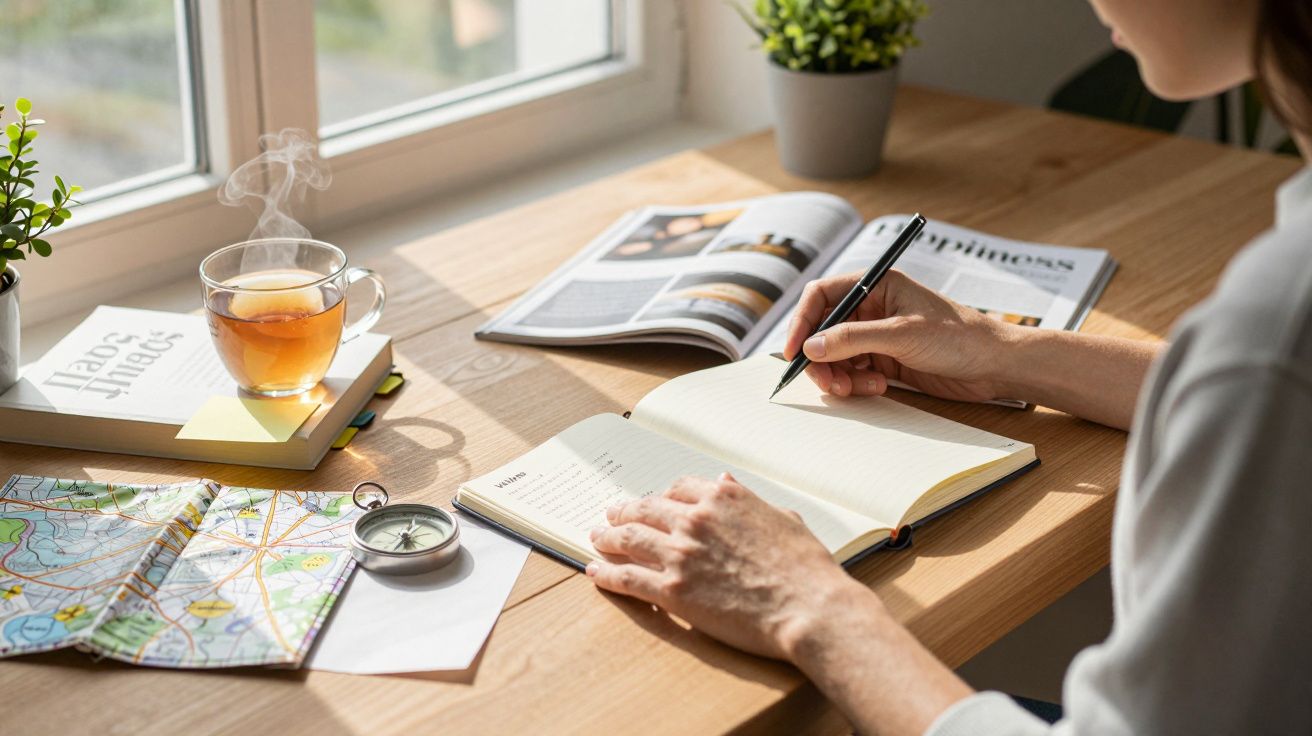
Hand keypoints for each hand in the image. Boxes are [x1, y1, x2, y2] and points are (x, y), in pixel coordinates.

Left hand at [587, 473, 871, 661]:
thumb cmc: (806, 567)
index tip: (651, 502)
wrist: (809, 607)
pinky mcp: (672, 590)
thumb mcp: (782, 517)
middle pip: (645, 509)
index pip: (677, 489)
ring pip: (629, 539)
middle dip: (624, 511)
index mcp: (724, 498)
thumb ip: (748, 499)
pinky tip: (595, 572)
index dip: (659, 496)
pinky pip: (628, 578)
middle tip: (611, 515)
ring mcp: (681, 554)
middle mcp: (696, 519)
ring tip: (597, 538)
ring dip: (607, 537)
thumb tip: (724, 481)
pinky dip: (607, 574)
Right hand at [783, 270, 1015, 402]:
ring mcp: (877, 334)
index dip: (802, 322)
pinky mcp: (885, 359)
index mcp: (876, 285)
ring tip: (856, 388)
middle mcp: (872, 307)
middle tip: (828, 383)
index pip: (822, 296)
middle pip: (824, 330)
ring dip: (839, 374)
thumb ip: (854, 338)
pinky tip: (877, 386)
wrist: (995, 365)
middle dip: (821, 358)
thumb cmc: (959, 336)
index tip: (793, 351)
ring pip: (836, 355)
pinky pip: (853, 370)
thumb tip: (812, 346)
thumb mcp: (902, 334)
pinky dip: (856, 382)